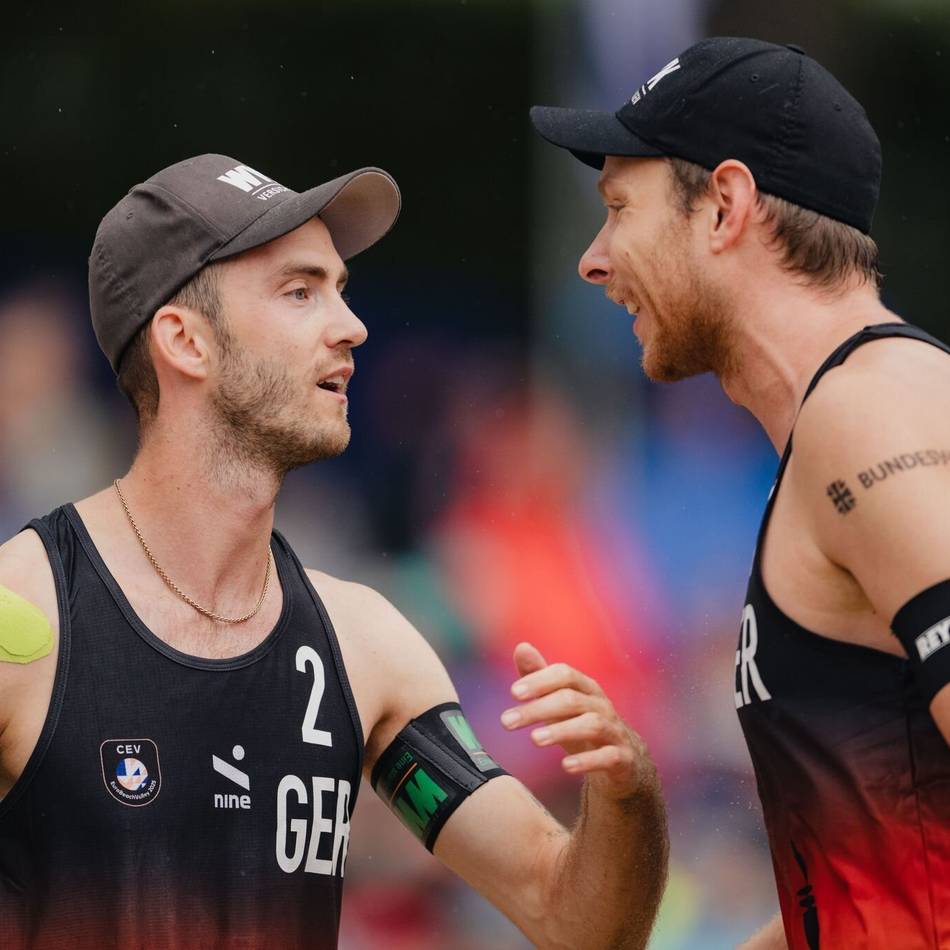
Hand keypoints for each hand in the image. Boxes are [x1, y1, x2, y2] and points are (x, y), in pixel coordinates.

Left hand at [500, 642, 649, 799]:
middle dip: (538, 708)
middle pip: (571, 699)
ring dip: (561, 730)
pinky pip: (609, 756)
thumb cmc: (582, 724)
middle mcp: (602, 705)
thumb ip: (539, 677)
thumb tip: (521, 647)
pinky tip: (565, 766)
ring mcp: (615, 730)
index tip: (513, 693)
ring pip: (592, 724)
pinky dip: (588, 760)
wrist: (622, 760)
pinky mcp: (623, 757)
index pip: (564, 674)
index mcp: (586, 687)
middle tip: (506, 721)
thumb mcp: (560, 702)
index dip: (539, 680)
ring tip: (534, 739)